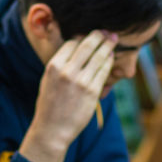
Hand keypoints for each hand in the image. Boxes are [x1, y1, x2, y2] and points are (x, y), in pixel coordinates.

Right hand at [19, 30, 115, 161]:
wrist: (52, 130)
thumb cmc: (49, 106)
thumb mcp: (47, 81)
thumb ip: (60, 65)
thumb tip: (74, 50)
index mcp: (53, 66)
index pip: (71, 44)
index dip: (82, 38)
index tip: (89, 36)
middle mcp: (67, 71)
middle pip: (87, 45)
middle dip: (99, 35)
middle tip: (106, 31)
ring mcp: (81, 81)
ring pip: (99, 56)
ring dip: (108, 46)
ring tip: (113, 40)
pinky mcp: (92, 91)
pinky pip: (104, 71)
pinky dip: (109, 62)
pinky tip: (111, 57)